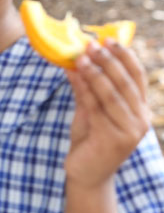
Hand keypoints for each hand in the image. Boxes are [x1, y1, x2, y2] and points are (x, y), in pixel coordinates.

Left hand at [64, 39, 151, 188]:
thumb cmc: (89, 138)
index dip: (124, 56)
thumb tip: (76, 58)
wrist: (86, 173)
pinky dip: (84, 89)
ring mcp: (129, 131)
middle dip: (108, 60)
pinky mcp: (113, 140)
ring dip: (95, 73)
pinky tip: (73, 75)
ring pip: (111, 94)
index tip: (108, 39)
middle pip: (125, 83)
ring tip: (80, 57)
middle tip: (91, 43)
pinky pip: (96, 109)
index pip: (137, 77)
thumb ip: (87, 88)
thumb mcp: (90, 109)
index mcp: (140, 109)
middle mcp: (140, 119)